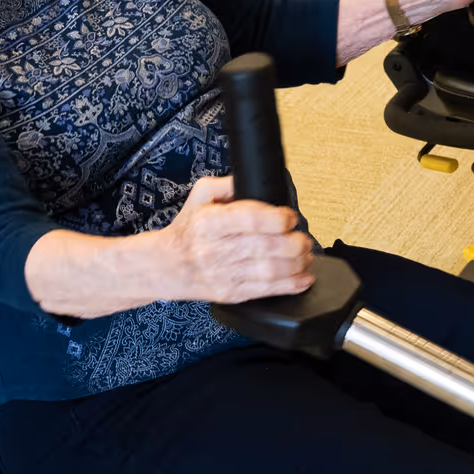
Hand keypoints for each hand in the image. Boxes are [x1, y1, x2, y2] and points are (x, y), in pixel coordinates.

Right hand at [160, 175, 313, 302]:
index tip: (290, 217)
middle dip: (293, 243)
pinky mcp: (231, 294)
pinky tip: (304, 277)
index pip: (248, 219)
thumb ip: (227, 184)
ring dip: (296, 263)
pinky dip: (291, 285)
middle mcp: (215, 250)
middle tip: (304, 238)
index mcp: (208, 222)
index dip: (276, 218)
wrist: (167, 266)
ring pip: (269, 271)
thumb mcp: (200, 197)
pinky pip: (266, 291)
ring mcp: (224, 274)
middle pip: (264, 247)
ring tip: (306, 255)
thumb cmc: (188, 229)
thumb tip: (253, 179)